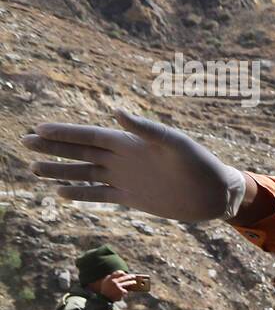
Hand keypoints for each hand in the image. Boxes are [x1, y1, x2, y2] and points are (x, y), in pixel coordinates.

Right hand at [23, 109, 246, 221]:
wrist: (215, 194)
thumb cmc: (201, 164)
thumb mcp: (175, 144)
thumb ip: (146, 129)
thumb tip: (116, 111)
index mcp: (131, 143)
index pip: (90, 136)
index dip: (64, 132)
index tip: (38, 129)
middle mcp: (124, 159)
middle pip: (81, 152)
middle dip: (53, 148)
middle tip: (25, 143)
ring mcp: (126, 179)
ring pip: (85, 173)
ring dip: (61, 172)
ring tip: (34, 169)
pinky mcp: (132, 198)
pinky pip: (100, 195)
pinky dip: (81, 194)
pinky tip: (61, 193)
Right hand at [98, 271, 135, 301]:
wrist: (104, 299)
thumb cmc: (105, 291)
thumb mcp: (105, 283)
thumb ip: (109, 278)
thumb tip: (116, 275)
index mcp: (110, 279)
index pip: (117, 272)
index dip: (121, 272)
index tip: (124, 273)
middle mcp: (114, 281)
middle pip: (124, 277)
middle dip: (130, 276)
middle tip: (133, 276)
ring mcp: (118, 286)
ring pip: (127, 283)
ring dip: (131, 282)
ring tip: (134, 282)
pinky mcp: (121, 291)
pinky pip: (125, 291)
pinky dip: (124, 292)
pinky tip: (122, 294)